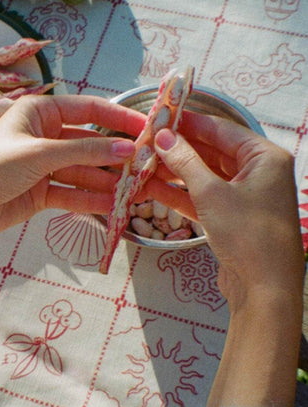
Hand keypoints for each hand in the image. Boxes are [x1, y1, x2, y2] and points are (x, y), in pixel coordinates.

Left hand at [0, 94, 144, 236]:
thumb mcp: (40, 153)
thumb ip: (84, 151)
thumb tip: (126, 149)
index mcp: (41, 113)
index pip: (88, 110)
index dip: (118, 118)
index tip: (146, 128)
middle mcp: (45, 137)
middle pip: (89, 144)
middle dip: (115, 156)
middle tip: (146, 166)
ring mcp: (44, 167)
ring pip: (83, 172)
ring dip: (107, 182)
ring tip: (136, 190)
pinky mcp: (42, 192)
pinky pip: (72, 193)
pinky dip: (90, 200)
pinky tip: (113, 205)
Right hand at [148, 112, 303, 304]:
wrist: (263, 288)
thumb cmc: (247, 233)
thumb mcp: (211, 193)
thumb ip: (185, 163)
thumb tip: (164, 137)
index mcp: (264, 157)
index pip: (221, 130)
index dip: (189, 123)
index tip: (161, 118)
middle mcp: (257, 172)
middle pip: (211, 152)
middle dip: (178, 150)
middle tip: (146, 144)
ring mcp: (243, 196)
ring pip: (204, 176)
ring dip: (175, 173)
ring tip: (143, 166)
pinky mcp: (230, 217)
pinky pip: (202, 198)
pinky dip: (180, 194)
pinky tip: (153, 188)